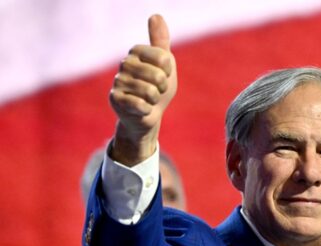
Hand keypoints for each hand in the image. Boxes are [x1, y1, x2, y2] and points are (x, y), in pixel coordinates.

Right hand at [109, 14, 176, 164]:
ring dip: (154, 100)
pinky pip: (140, 104)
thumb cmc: (158, 89)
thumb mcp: (165, 66)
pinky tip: (141, 109)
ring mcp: (118, 81)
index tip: (163, 76)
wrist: (147, 116)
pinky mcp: (114, 99)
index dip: (168, 72)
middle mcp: (125, 63)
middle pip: (157, 75)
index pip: (163, 58)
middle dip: (162, 88)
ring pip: (149, 91)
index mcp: (137, 51)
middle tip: (156, 91)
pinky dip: (146, 110)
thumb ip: (161, 42)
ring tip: (148, 100)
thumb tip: (155, 15)